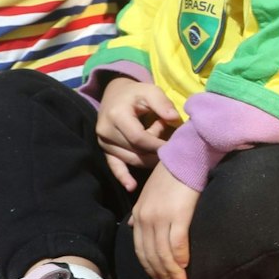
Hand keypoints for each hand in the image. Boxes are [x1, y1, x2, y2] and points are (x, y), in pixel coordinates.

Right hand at [96, 76, 181, 190]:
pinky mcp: (105, 150)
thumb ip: (162, 103)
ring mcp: (104, 142)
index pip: (139, 138)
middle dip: (155, 149)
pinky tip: (131, 186)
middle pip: (136, 150)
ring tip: (157, 142)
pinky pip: (114, 166)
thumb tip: (174, 119)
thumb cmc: (136, 94)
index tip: (173, 146)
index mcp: (117, 116)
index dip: (157, 144)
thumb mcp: (151, 91)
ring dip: (148, 155)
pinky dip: (123, 176)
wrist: (115, 94)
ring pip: (131, 159)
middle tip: (166, 141)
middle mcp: (106, 131)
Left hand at [132, 163, 199, 278]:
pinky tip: (185, 266)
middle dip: (160, 273)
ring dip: (171, 271)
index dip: (149, 266)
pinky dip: (180, 258)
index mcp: (138, 214)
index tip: (159, 277)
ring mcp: (160, 218)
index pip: (140, 248)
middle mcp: (145, 219)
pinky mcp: (178, 216)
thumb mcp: (148, 193)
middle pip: (150, 254)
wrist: (186, 157)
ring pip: (162, 253)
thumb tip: (132, 227)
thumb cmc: (171, 174)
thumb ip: (140, 212)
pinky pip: (177, 243)